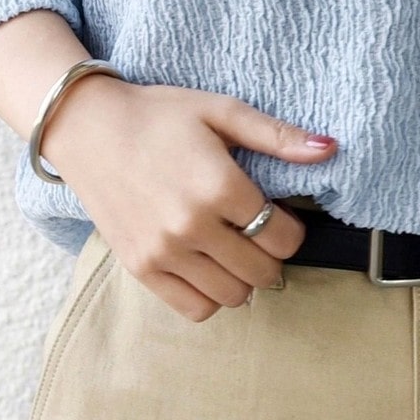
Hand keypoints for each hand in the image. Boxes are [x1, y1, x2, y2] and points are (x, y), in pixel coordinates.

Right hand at [37, 77, 337, 322]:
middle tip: (261, 234)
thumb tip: (330, 148)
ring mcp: (164, 252)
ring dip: (244, 278)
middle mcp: (192, 225)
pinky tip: (209, 267)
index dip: (292, 230)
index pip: (283, 236)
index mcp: (219, 185)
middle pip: (262, 271)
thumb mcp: (221, 111)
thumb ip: (277, 136)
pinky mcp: (140, 268)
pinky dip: (211, 296)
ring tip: (235, 250)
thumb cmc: (160, 115)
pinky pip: (194, 308)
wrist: (89, 128)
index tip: (282, 217)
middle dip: (272, 256)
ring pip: (232, 295)